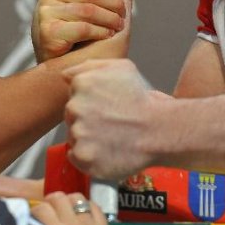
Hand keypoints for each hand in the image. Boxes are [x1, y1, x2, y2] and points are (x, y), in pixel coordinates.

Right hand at [31, 192, 114, 224]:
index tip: (33, 217)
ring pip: (78, 198)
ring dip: (69, 201)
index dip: (34, 212)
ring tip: (66, 210)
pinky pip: (97, 208)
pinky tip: (84, 213)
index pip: (41, 209)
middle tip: (49, 211)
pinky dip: (88, 206)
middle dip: (51, 203)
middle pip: (58, 198)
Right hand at [32, 0, 127, 62]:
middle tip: (122, 16)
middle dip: (114, 4)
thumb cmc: (80, 31)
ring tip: (118, 26)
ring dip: (110, 19)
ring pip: (88, 10)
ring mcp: (45, 12)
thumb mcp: (90, 5)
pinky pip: (83, 28)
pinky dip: (100, 32)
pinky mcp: (48, 32)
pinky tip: (107, 35)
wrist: (59, 64)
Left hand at [64, 59, 168, 179]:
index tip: (106, 107)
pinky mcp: (83, 157)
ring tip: (111, 137)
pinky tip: (105, 151)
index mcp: (82, 84)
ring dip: (87, 138)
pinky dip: (87, 156)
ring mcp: (78, 133)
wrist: (159, 129)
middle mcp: (75, 107)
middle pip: (72, 116)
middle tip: (110, 123)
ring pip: (74, 136)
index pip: (73, 95)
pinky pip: (75, 156)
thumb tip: (65, 75)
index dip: (91, 102)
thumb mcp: (121, 68)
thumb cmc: (142, 99)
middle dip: (88, 119)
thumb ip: (89, 66)